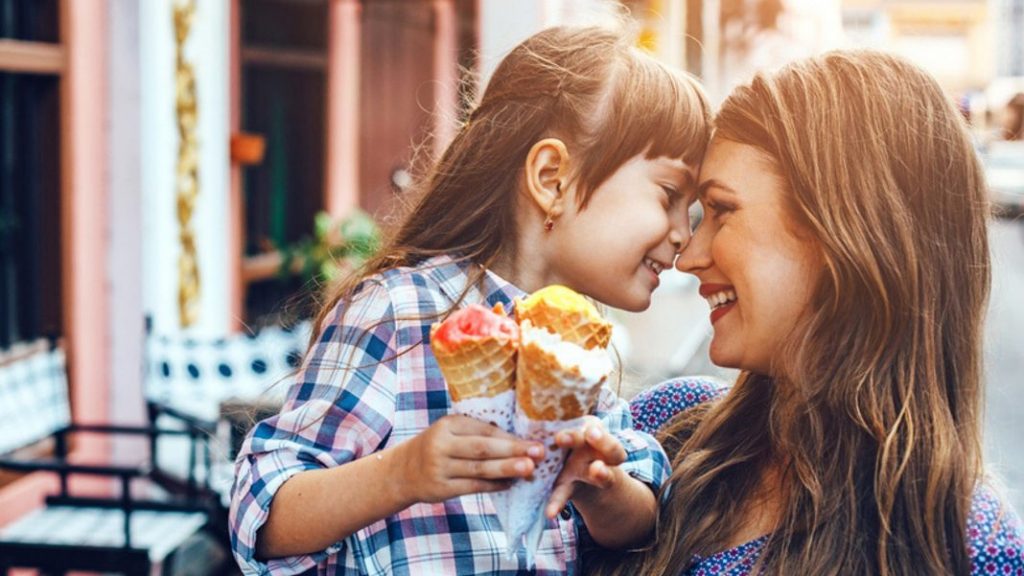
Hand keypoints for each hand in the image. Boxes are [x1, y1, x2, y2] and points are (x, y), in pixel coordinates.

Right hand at [396, 414, 544, 504]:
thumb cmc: (437, 447)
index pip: (484, 431)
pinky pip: (473, 487)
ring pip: (479, 470)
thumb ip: (477, 433)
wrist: (403, 471)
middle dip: (513, 451)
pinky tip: (510, 484)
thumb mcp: (451, 432)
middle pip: (483, 448)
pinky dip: (493, 486)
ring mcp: (440, 467)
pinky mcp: (440, 488)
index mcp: (448, 425)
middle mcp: (441, 445)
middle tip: (538, 453)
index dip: (511, 438)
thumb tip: (517, 441)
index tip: (534, 441)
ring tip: (528, 470)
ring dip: (506, 469)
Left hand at [544, 416, 626, 518]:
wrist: (577, 472)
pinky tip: (549, 513)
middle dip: (601, 442)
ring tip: (596, 470)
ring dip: (600, 473)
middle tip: (590, 435)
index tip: (591, 429)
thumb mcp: (571, 425)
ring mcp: (587, 473)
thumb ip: (560, 415)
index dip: (603, 434)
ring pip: (601, 475)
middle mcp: (599, 454)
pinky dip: (557, 503)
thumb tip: (533, 386)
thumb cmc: (570, 439)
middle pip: (609, 450)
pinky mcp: (571, 488)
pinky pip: (565, 495)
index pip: (607, 434)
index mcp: (597, 435)